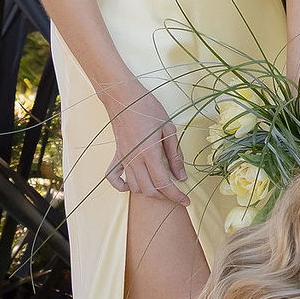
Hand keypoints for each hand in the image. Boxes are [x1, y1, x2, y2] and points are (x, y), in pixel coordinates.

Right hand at [104, 84, 189, 202]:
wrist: (125, 98)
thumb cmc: (149, 109)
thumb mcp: (169, 130)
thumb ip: (175, 155)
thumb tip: (181, 176)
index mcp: (150, 153)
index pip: (163, 183)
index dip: (176, 195)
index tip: (186, 200)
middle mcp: (135, 160)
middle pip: (149, 189)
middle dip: (165, 196)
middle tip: (177, 193)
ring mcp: (124, 158)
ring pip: (135, 186)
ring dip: (148, 191)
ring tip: (161, 187)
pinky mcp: (117, 155)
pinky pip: (113, 177)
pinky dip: (121, 186)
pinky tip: (131, 186)